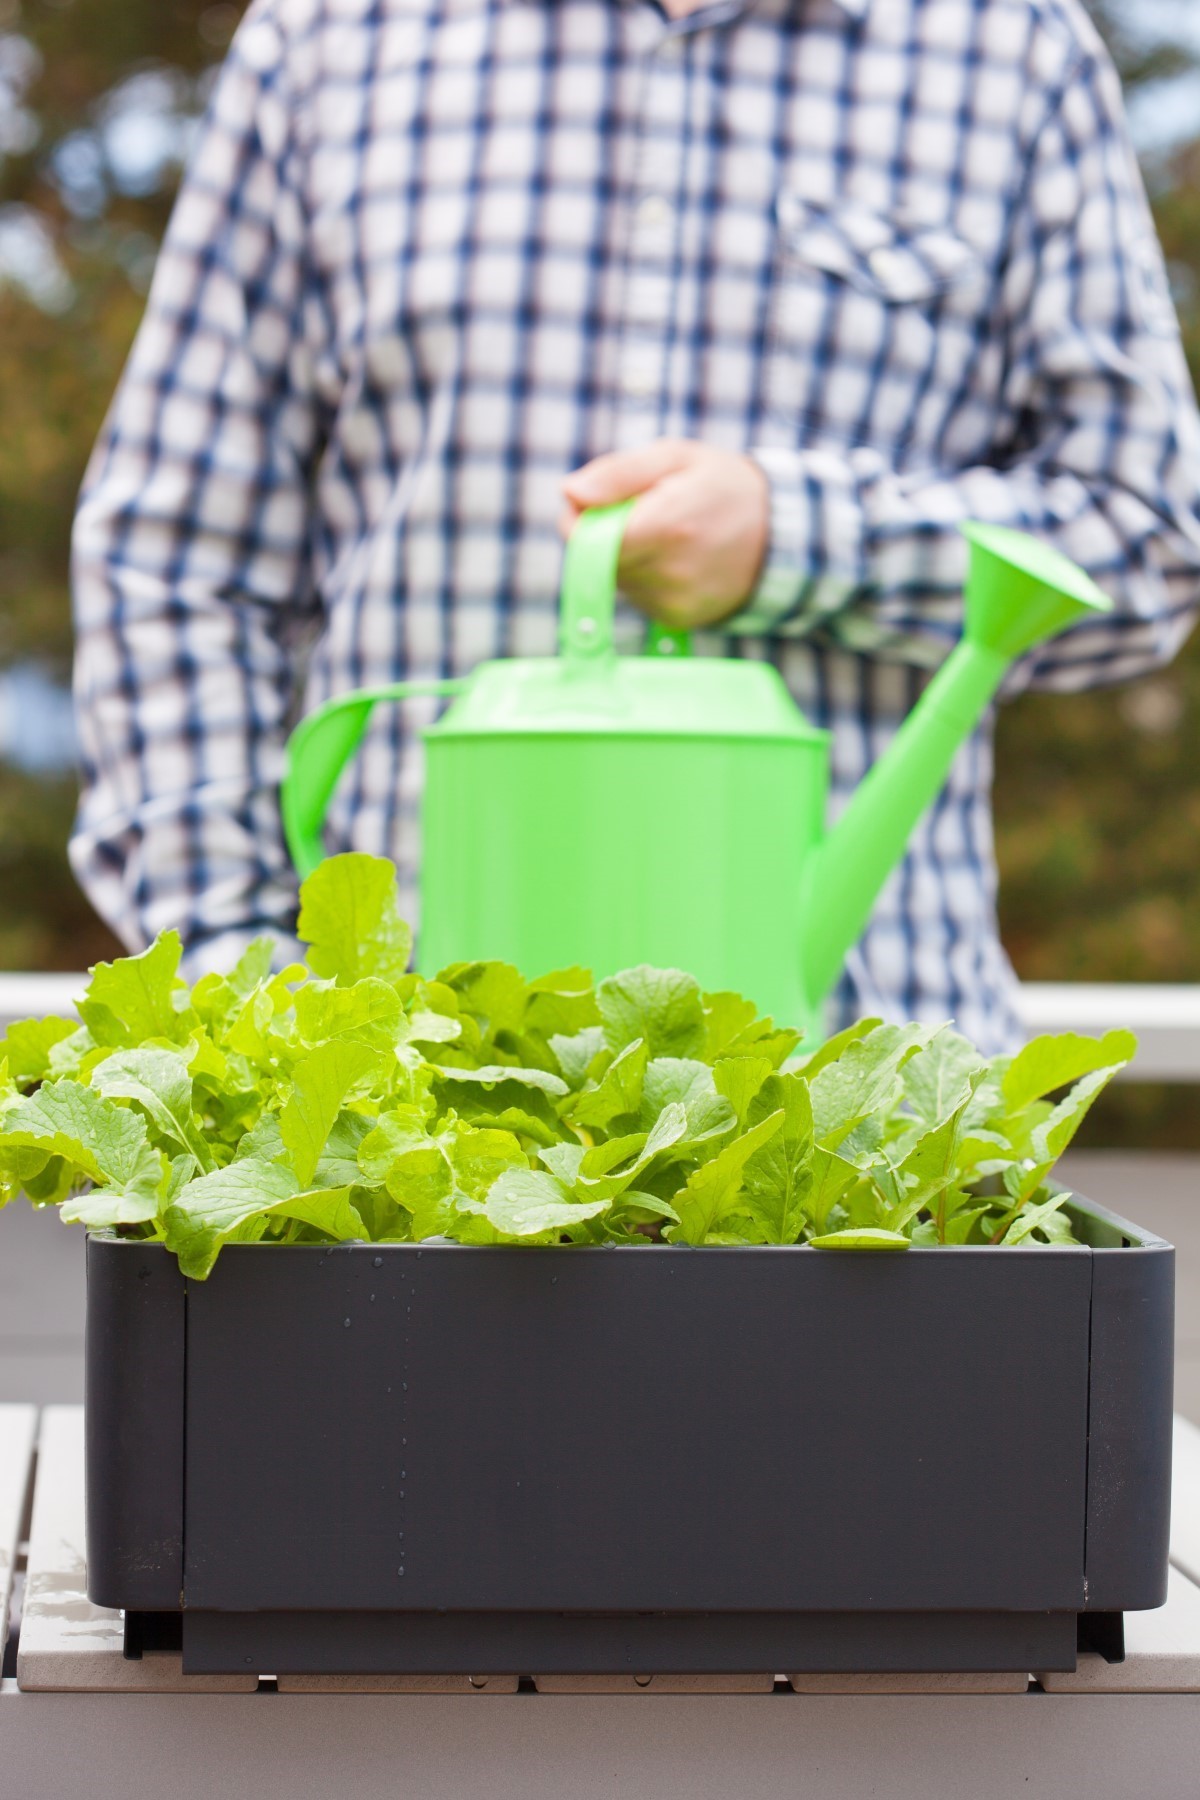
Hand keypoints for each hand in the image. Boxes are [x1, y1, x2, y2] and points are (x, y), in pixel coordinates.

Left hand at [559, 439, 768, 630]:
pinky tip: (675, 559)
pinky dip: (644, 577)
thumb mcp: (675, 458)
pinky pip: (637, 597)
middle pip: (596, 561)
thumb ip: (617, 474)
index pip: (585, 540)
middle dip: (603, 536)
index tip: (594, 503)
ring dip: (624, 557)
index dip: (578, 521)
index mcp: (666, 527)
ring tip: (665, 535)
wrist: (783, 534)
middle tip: (641, 512)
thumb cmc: (723, 486)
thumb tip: (569, 493)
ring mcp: (674, 601)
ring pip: (615, 581)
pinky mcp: (678, 620)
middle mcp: (669, 572)